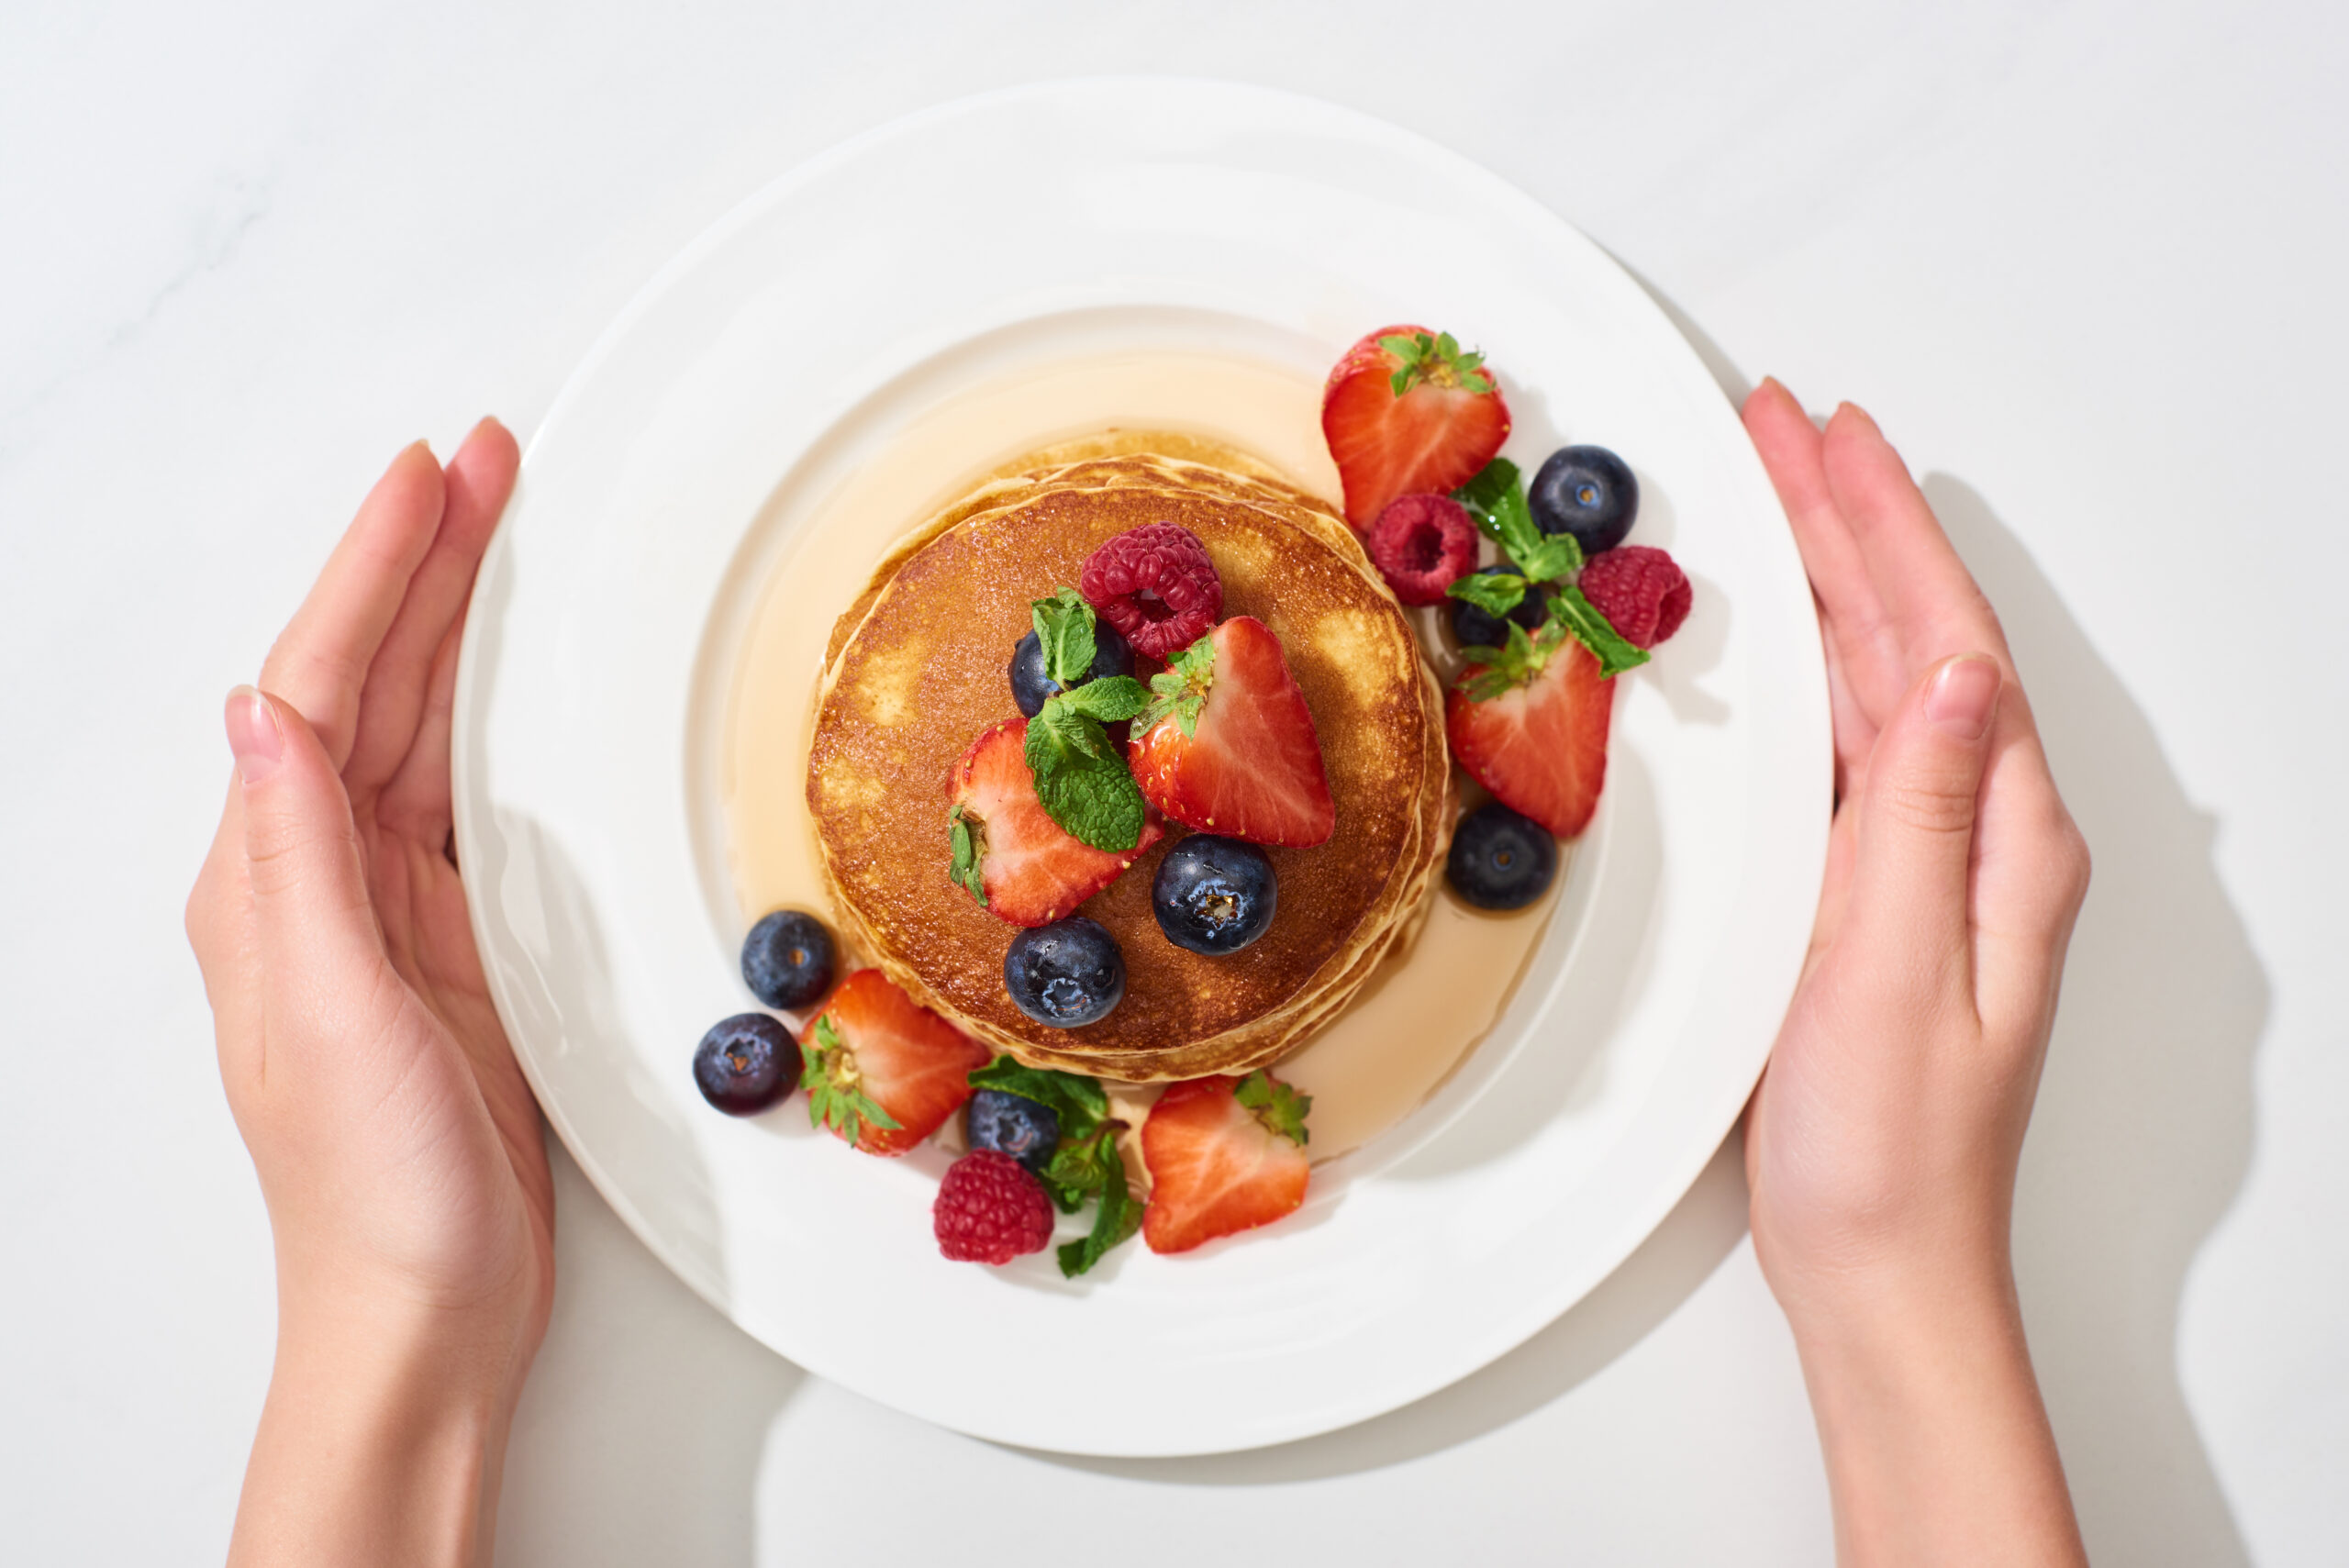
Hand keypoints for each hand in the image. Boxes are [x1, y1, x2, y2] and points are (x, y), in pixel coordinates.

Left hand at [186, 423, 548, 1566]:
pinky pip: (474, 794)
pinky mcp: (457, 946)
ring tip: (504, 531)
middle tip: (486, 464)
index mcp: (271, 884)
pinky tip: (524, 681)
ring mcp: (391, 911)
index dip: (374, 570)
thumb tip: (260, 711)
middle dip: (425, 565)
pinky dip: (499, 716)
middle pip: (375, 682)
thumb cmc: (375, 1195)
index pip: (322, 685)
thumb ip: (296, 864)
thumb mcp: (330, 1018)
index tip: (428, 477)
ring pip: (428, 726)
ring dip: (462, 624)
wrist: (427, 1313)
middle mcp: (321, 881)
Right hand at [1741, 381, 2090, 1564]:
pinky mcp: (1876, 892)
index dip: (1887, 531)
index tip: (1833, 441)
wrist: (1879, 1262)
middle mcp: (1981, 838)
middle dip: (1854, 524)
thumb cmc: (1889, 1149)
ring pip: (1882, 680)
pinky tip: (1789, 639)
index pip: (1946, 644)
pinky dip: (1816, 665)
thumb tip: (1944, 675)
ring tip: (1784, 496)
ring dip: (1835, 581)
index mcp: (2005, 843)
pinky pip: (1850, 741)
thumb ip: (1918, 819)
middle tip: (1790, 429)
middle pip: (1917, 640)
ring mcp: (1930, 863)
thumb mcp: (1894, 974)